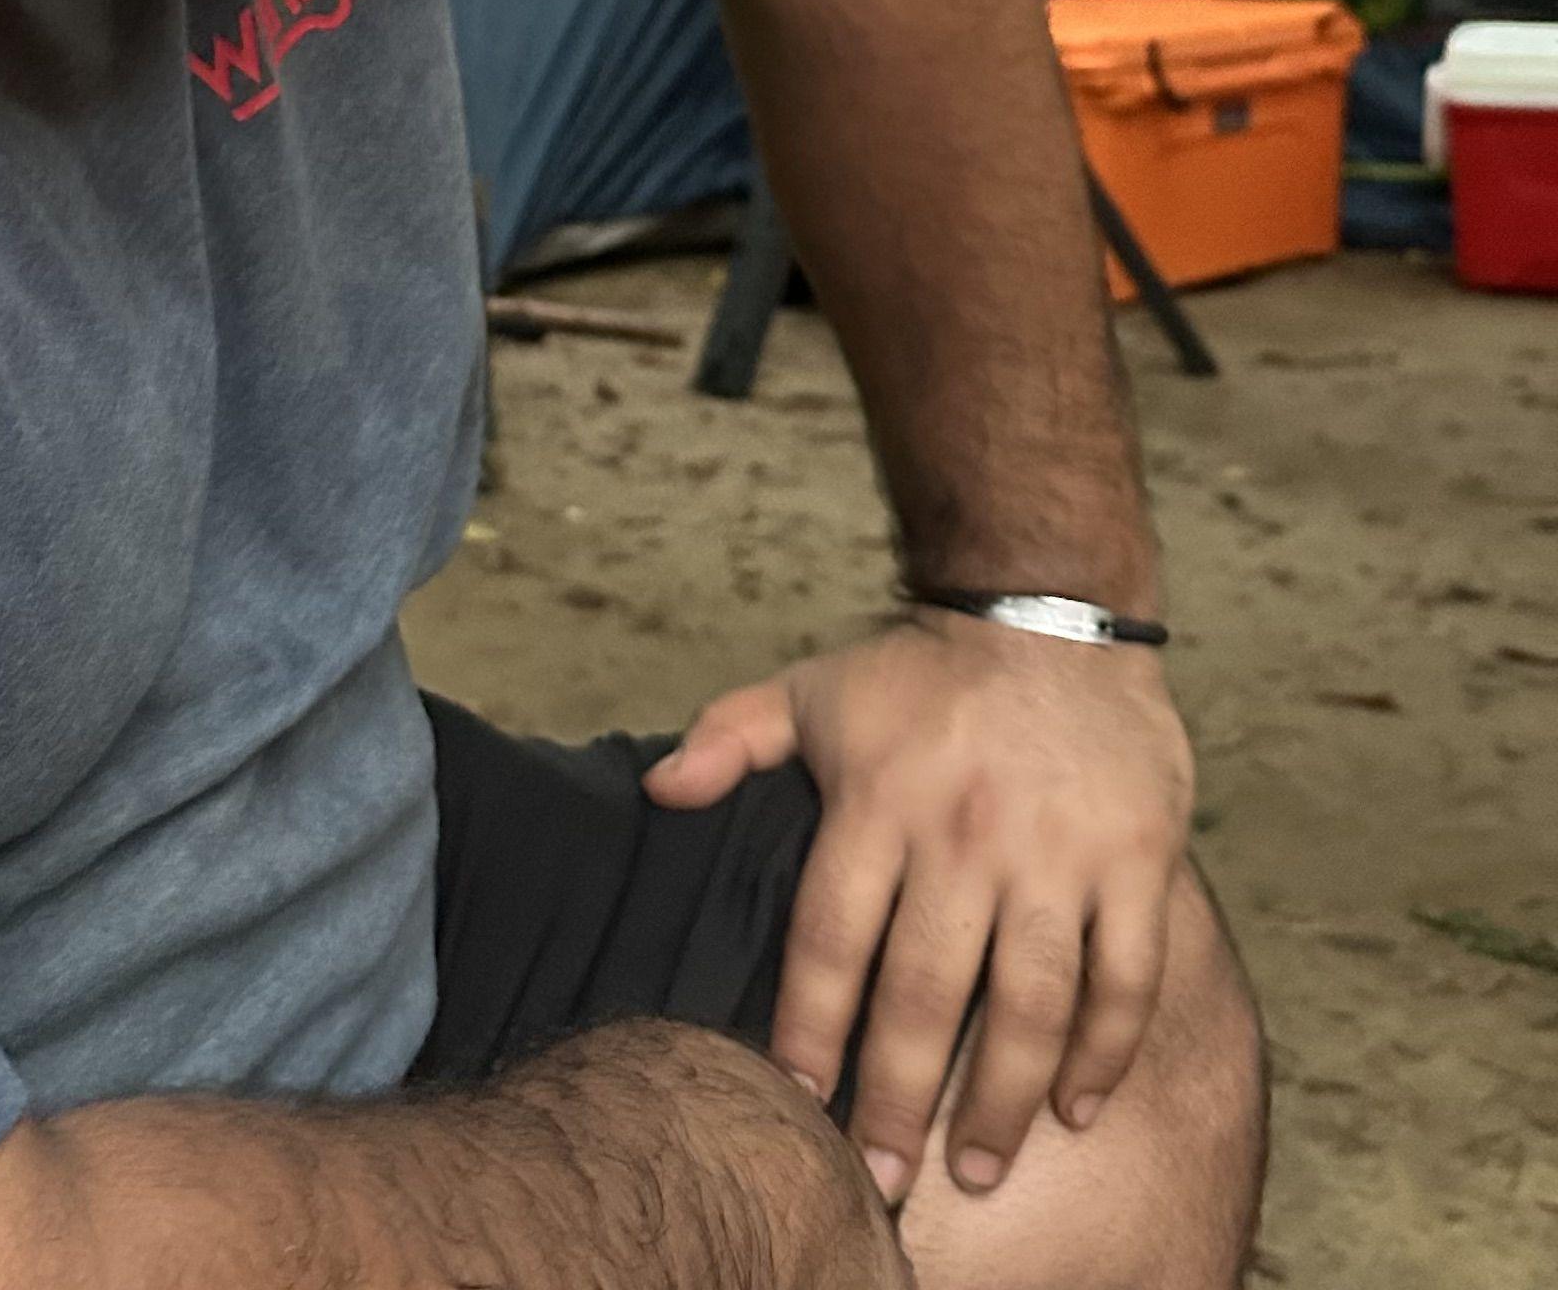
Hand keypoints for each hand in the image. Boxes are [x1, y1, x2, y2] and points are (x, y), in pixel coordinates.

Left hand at [642, 611, 1193, 1207]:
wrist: (1049, 615)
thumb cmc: (920, 672)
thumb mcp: (812, 689)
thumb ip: (729, 740)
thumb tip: (657, 790)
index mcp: (878, 799)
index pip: (832, 937)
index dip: (810, 1025)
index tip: (796, 1099)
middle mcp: (964, 834)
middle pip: (926, 992)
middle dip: (900, 1097)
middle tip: (886, 1180)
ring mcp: (1056, 853)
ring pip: (1032, 1004)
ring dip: (1006, 1099)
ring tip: (977, 1166)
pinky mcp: (1136, 860)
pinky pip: (1126, 979)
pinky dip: (1106, 1052)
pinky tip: (1079, 1108)